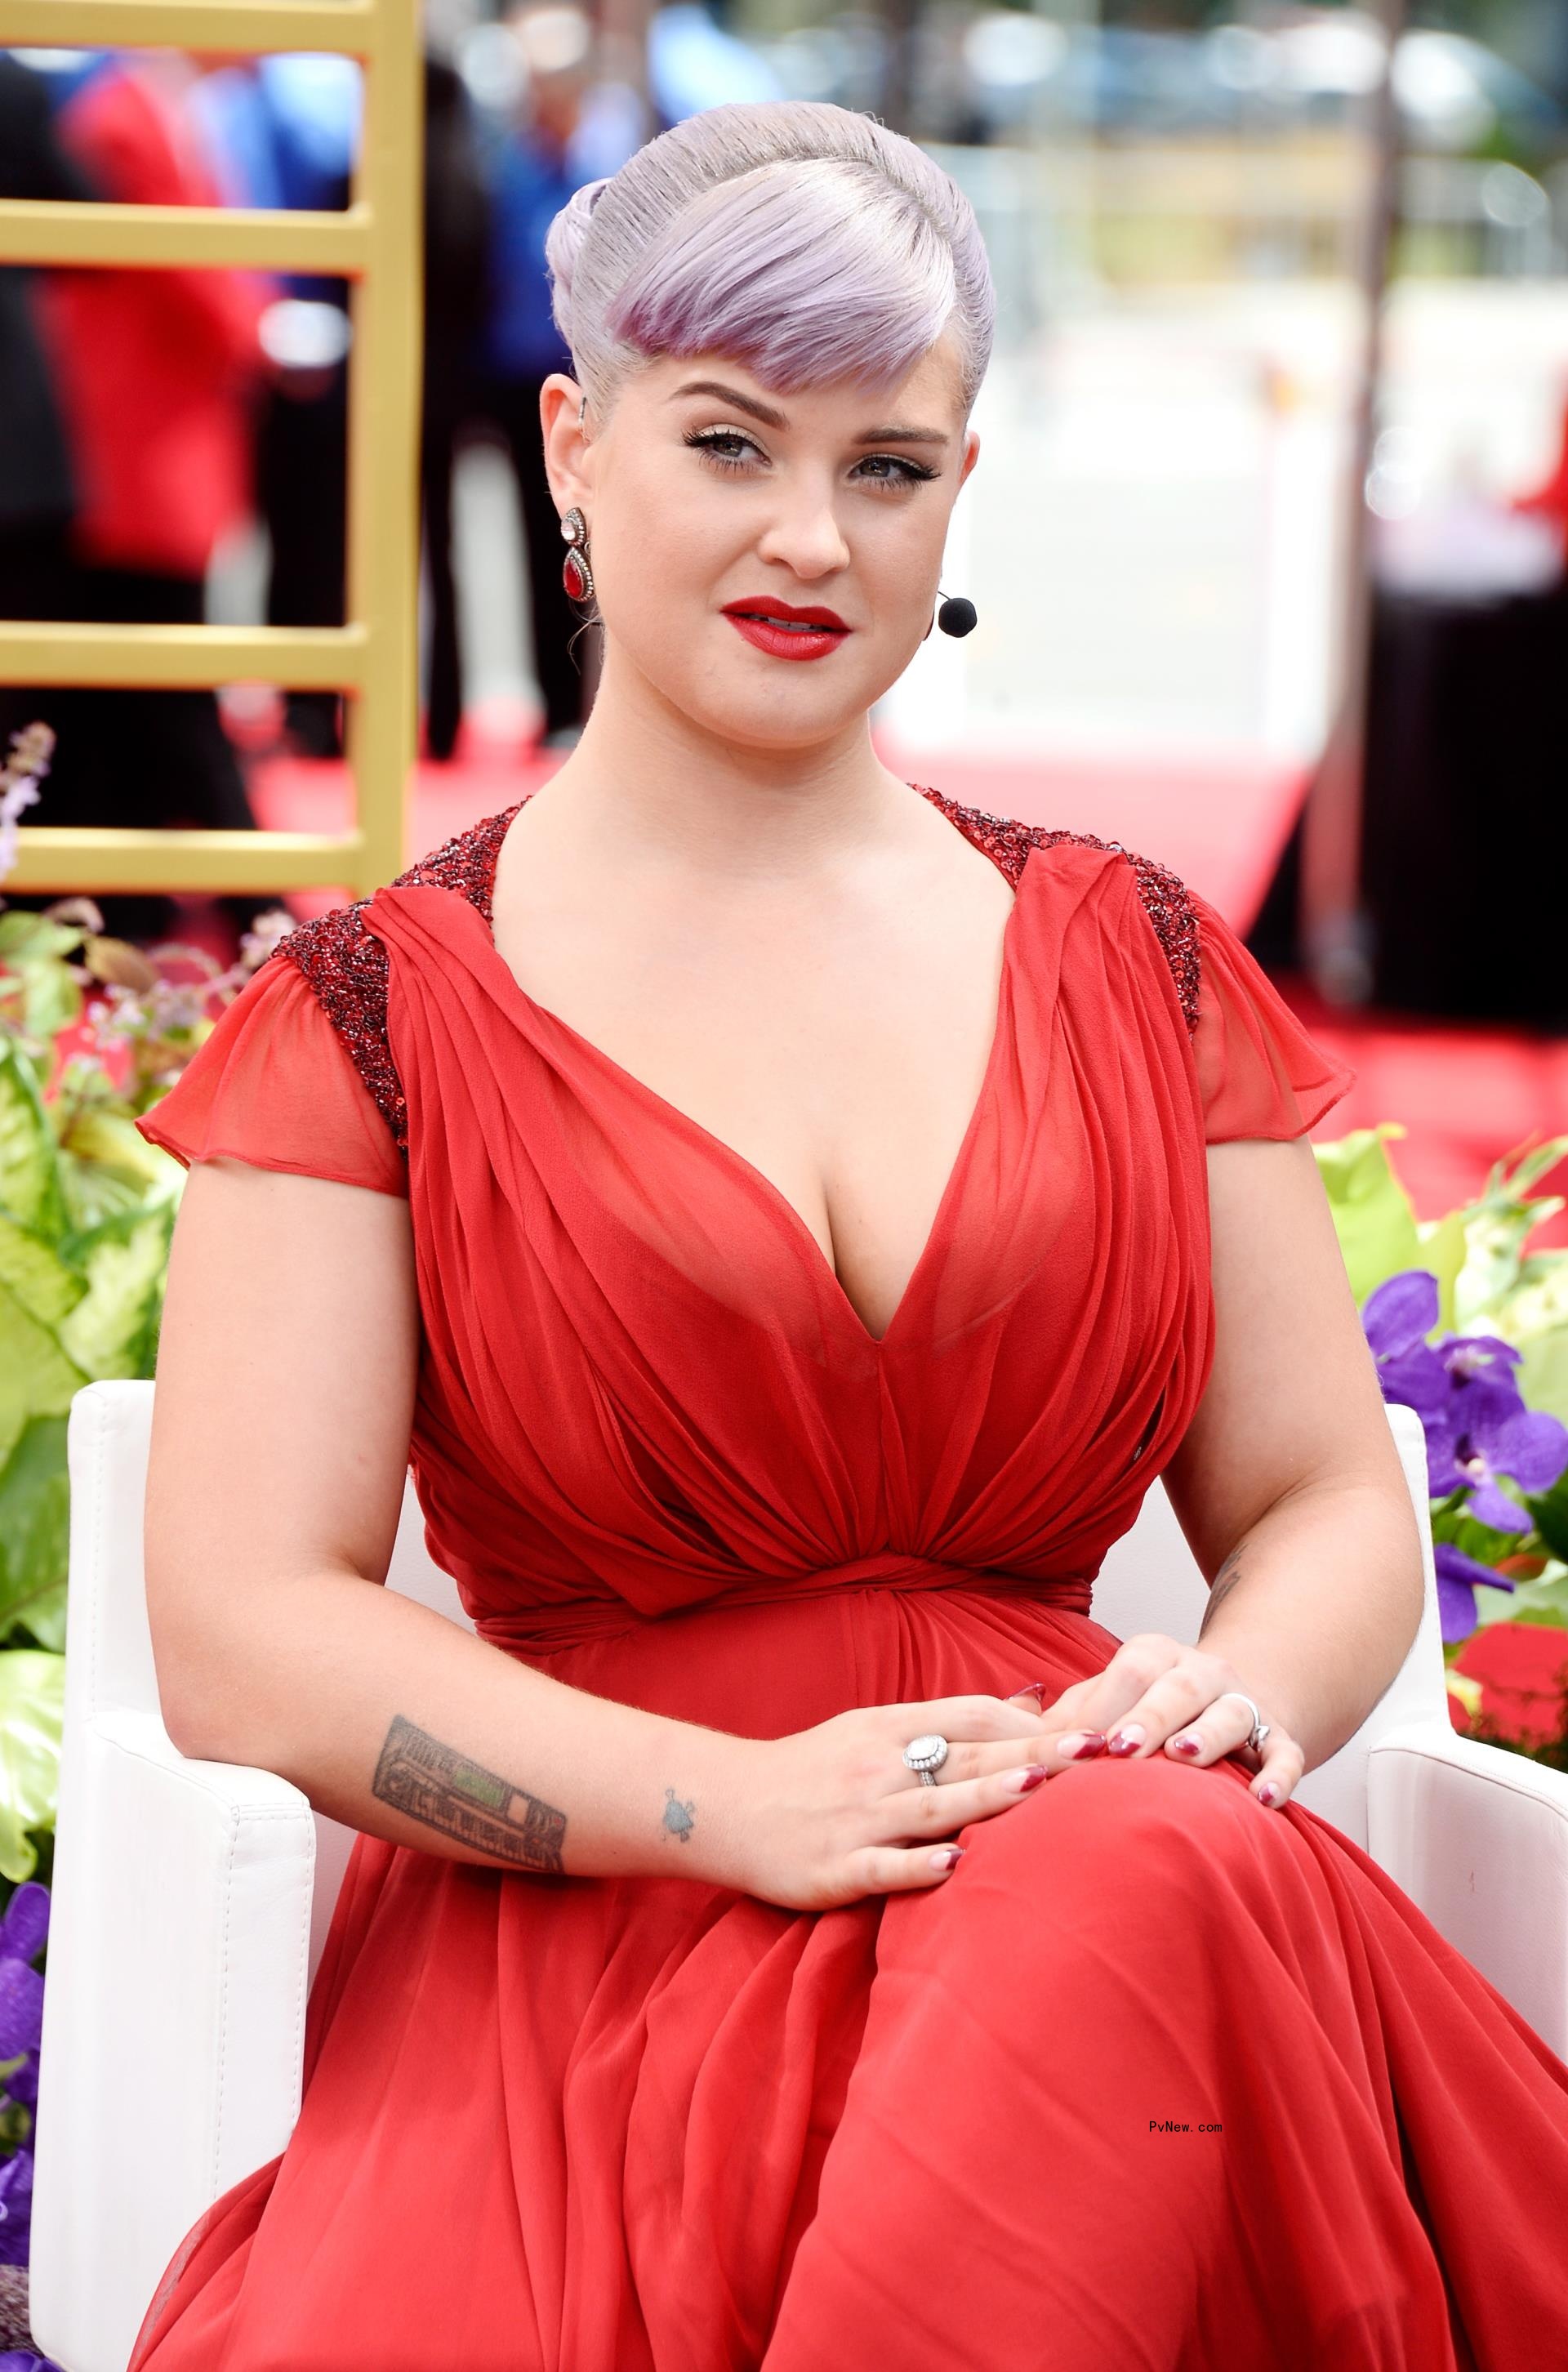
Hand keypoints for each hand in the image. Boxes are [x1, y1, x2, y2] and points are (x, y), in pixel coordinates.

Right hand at [722, 1693, 1111, 1911]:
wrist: (725, 1805)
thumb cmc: (813, 1770)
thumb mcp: (875, 1730)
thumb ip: (947, 1722)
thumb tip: (1029, 1701)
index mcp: (888, 1730)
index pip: (968, 1715)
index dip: (1029, 1722)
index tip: (1089, 1727)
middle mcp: (877, 1768)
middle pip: (964, 1757)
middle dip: (1035, 1754)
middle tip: (1098, 1752)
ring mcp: (856, 1818)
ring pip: (931, 1805)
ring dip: (989, 1798)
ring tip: (1041, 1788)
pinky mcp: (833, 1868)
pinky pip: (880, 1865)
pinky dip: (917, 1866)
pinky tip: (955, 1868)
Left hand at [1006, 1637, 1303, 1810]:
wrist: (1226, 1705)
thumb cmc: (1145, 1711)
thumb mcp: (1106, 1703)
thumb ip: (1066, 1719)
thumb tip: (1010, 1738)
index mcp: (1153, 1656)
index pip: (1126, 1672)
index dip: (1101, 1707)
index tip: (1072, 1746)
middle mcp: (1201, 1671)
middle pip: (1176, 1687)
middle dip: (1148, 1717)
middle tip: (1120, 1750)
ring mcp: (1244, 1701)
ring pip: (1231, 1712)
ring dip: (1208, 1734)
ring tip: (1184, 1758)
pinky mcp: (1280, 1737)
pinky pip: (1285, 1752)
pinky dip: (1278, 1774)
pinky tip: (1264, 1799)